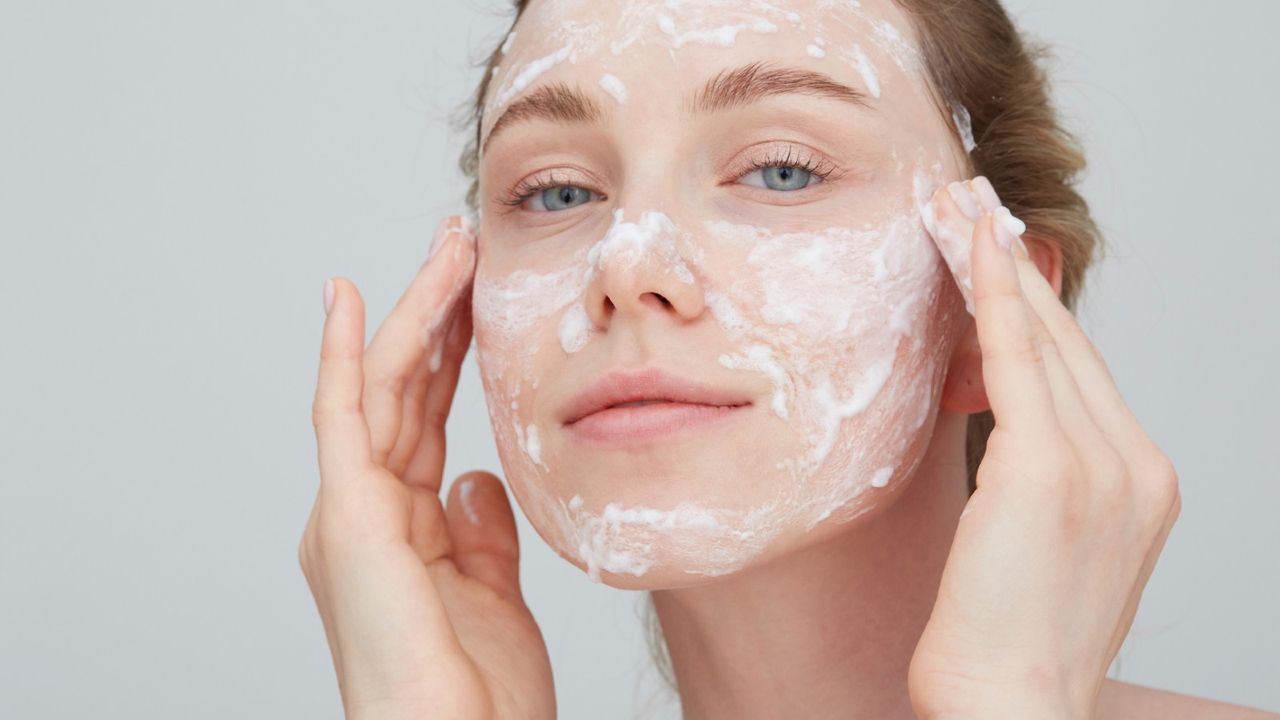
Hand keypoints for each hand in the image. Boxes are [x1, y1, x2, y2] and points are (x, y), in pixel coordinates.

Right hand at [299, 217, 554, 719]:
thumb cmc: (472, 696)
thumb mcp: (490, 595)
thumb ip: (479, 534)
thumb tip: (476, 478)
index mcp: (398, 529)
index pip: (423, 419)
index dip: (448, 355)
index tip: (475, 297)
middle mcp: (363, 512)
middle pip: (401, 390)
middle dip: (433, 313)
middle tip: (461, 244)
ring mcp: (348, 513)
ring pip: (380, 387)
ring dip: (414, 312)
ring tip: (448, 246)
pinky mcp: (346, 518)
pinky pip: (344, 418)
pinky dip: (345, 355)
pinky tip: (351, 296)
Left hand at [907, 179, 1181, 719]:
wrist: (1012, 712)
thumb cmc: (1005, 647)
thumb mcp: (1036, 553)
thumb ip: (1036, 484)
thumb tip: (1003, 432)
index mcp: (1142, 489)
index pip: (1083, 376)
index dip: (1038, 310)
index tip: (1003, 256)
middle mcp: (1139, 468)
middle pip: (1070, 343)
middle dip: (1015, 268)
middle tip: (972, 204)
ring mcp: (1105, 467)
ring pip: (1045, 337)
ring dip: (994, 263)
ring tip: (955, 205)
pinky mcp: (1051, 470)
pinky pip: (1017, 357)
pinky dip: (992, 291)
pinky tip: (967, 241)